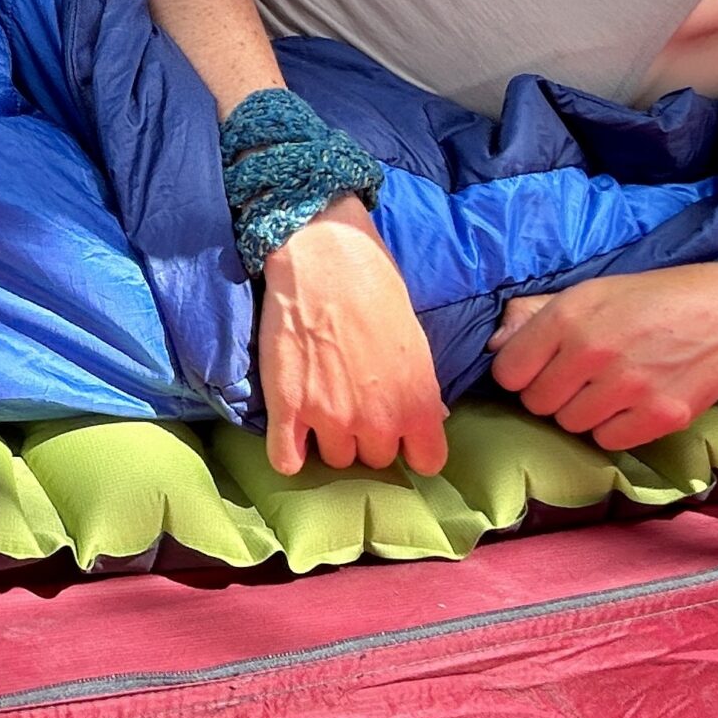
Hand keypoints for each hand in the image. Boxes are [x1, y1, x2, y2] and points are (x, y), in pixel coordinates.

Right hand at [257, 198, 448, 476]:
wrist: (324, 256)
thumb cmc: (376, 286)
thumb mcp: (416, 338)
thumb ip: (422, 388)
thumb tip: (432, 418)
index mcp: (418, 404)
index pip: (428, 462)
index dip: (415, 447)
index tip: (403, 433)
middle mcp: (378, 421)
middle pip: (375, 459)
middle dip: (368, 435)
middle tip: (355, 400)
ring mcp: (331, 419)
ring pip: (334, 459)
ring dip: (329, 437)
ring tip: (322, 402)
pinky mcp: (288, 409)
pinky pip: (285, 461)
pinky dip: (287, 453)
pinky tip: (291, 433)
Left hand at [487, 265, 717, 450]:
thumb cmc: (655, 298)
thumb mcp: (592, 291)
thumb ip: (537, 316)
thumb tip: (495, 345)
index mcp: (571, 316)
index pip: (509, 370)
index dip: (520, 372)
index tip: (540, 367)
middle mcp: (594, 352)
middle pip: (537, 403)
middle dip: (552, 393)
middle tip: (580, 377)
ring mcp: (628, 387)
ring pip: (570, 425)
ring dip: (583, 412)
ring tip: (608, 387)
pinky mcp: (659, 417)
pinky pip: (607, 441)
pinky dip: (613, 428)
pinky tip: (631, 403)